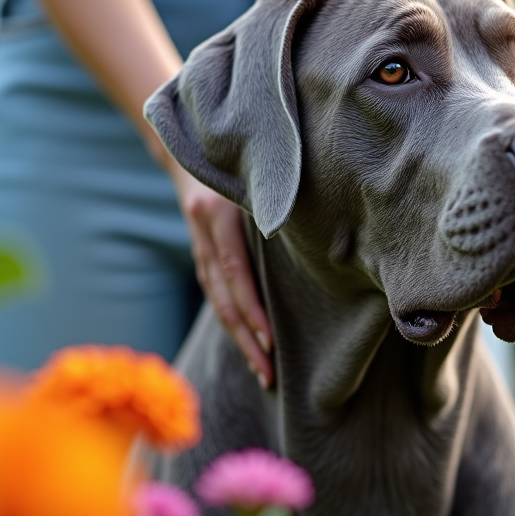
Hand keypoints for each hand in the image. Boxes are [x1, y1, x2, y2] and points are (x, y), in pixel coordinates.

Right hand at [168, 162, 274, 387]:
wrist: (191, 141)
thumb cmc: (244, 153)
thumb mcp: (257, 170)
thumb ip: (275, 198)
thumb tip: (323, 231)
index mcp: (217, 214)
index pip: (234, 273)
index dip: (251, 308)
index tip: (270, 339)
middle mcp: (203, 232)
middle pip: (223, 298)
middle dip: (246, 339)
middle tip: (269, 374)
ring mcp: (198, 244)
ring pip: (217, 301)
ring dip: (239, 338)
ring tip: (262, 371)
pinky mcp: (201, 252)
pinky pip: (215, 294)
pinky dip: (232, 321)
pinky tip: (249, 343)